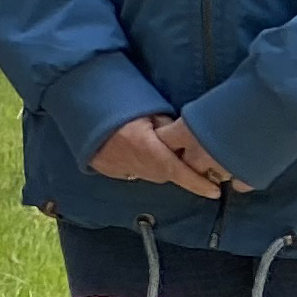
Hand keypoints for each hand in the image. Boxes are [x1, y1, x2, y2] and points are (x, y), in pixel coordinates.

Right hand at [89, 113, 241, 198]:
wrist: (80, 108)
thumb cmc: (117, 104)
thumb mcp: (149, 109)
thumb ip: (167, 127)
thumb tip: (183, 138)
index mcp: (147, 148)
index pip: (179, 171)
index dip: (198, 183)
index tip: (216, 192)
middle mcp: (135, 164)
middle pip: (166, 174)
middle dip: (179, 169)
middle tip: (190, 158)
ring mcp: (120, 169)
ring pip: (150, 174)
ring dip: (159, 166)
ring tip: (159, 150)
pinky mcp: (108, 169)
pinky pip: (133, 172)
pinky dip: (141, 165)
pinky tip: (137, 152)